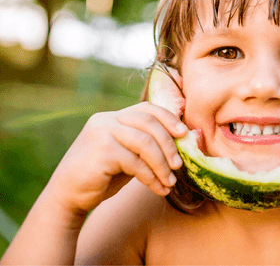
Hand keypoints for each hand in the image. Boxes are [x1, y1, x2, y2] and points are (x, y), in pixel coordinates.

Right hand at [46, 102, 188, 214]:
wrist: (67, 197)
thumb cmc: (101, 177)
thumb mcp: (127, 156)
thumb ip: (145, 146)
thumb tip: (182, 141)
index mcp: (112, 118)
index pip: (146, 109)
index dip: (169, 118)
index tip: (184, 133)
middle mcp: (106, 120)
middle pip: (149, 123)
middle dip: (169, 145)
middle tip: (179, 165)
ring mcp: (102, 133)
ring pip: (145, 143)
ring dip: (162, 165)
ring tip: (170, 182)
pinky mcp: (101, 151)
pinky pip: (136, 163)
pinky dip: (151, 177)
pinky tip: (158, 189)